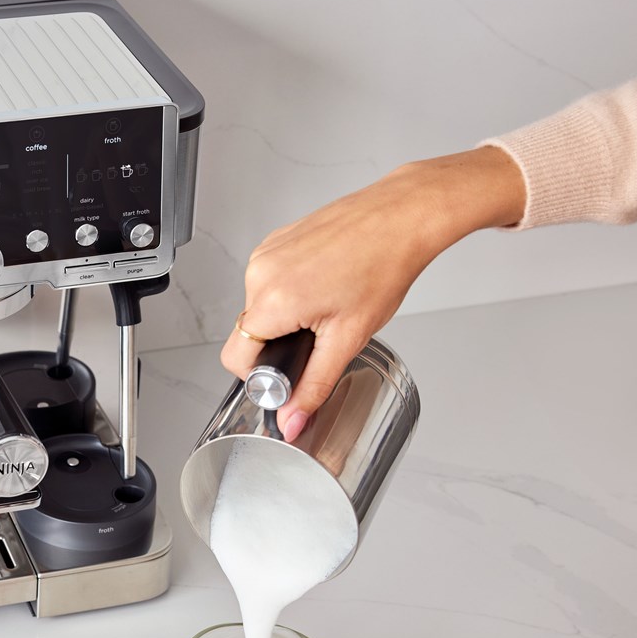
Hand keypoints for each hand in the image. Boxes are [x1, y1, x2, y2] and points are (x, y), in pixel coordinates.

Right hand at [222, 146, 524, 440]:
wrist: (401, 216)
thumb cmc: (383, 265)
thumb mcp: (349, 338)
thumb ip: (313, 386)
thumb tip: (292, 421)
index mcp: (272, 300)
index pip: (235, 358)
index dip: (262, 375)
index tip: (290, 370)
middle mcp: (259, 273)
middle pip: (248, 332)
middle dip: (279, 341)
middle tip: (321, 332)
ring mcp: (265, 253)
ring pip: (260, 306)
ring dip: (286, 315)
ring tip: (327, 301)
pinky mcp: (275, 241)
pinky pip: (268, 280)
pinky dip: (291, 290)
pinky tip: (324, 282)